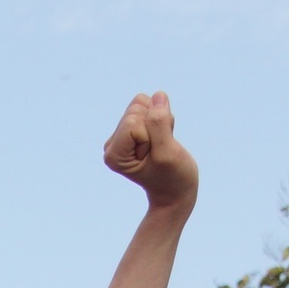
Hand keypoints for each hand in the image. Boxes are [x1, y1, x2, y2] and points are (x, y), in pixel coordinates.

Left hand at [102, 90, 197, 218]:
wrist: (176, 192)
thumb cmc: (173, 178)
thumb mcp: (168, 153)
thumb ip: (160, 124)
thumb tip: (158, 95)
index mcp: (114, 154)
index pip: (133, 122)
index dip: (152, 135)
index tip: (155, 155)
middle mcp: (112, 144)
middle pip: (136, 109)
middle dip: (157, 126)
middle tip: (161, 150)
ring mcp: (122, 136)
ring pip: (144, 104)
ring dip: (161, 122)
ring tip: (163, 145)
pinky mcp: (133, 129)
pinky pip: (150, 106)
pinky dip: (163, 120)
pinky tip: (163, 140)